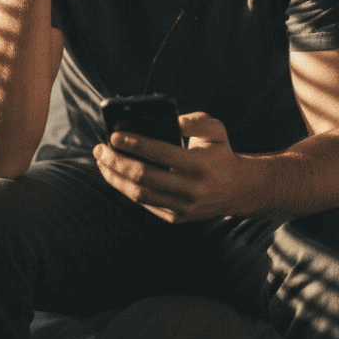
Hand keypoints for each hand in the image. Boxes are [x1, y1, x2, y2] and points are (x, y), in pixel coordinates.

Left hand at [93, 112, 250, 222]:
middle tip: (100, 149)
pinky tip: (115, 175)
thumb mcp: (216, 131)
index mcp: (202, 165)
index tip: (114, 136)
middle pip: (144, 177)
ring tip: (102, 162)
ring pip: (139, 194)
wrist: (238, 190)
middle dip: (116, 162)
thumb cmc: (220, 154)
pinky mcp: (176, 218)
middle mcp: (193, 189)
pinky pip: (145, 204)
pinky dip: (126, 189)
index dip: (135, 144)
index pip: (162, 153)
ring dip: (115, 178)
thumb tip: (170, 120)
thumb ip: (195, 121)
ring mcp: (184, 207)